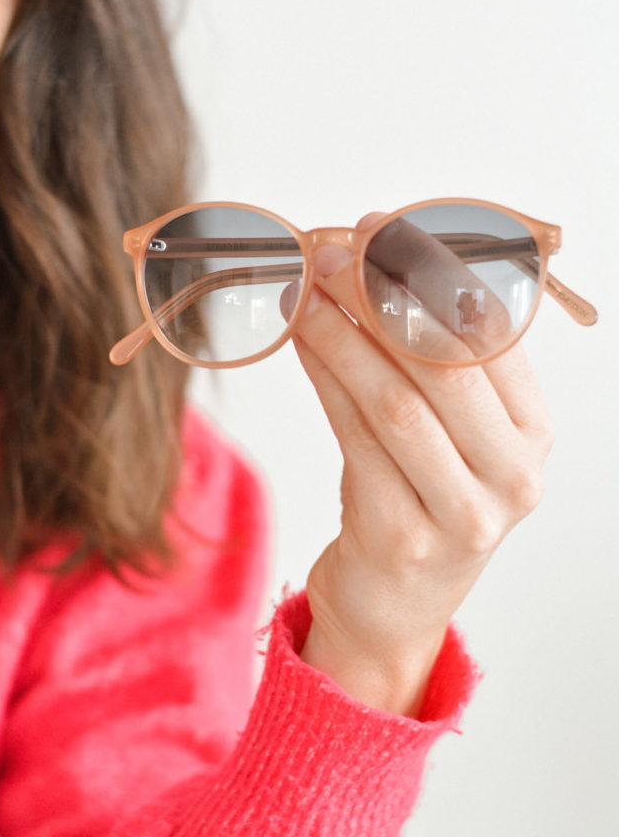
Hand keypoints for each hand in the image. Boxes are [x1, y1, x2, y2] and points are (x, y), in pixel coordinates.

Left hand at [289, 216, 553, 715]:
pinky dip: (324, 379)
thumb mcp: (447, 435)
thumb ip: (428, 360)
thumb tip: (369, 263)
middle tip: (331, 254)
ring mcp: (462, 514)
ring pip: (394, 400)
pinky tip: (303, 341)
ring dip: (342, 335)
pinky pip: (354, 438)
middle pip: (445, 364)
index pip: (493, 333)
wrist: (393, 605)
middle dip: (381, 298)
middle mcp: (513, 475)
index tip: (380, 230)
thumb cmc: (418, 499)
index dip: (433, 274)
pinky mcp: (401, 537)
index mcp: (533, 434)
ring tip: (304, 291)